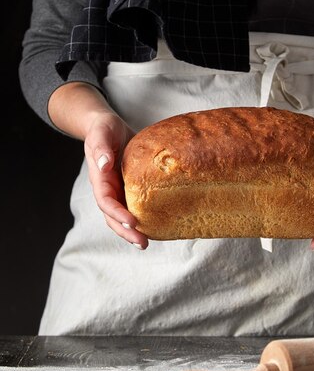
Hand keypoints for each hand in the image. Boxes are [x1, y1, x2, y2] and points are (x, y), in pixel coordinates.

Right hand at [84, 112, 148, 248]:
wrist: (108, 127)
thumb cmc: (104, 128)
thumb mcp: (102, 133)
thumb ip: (101, 147)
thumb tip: (104, 164)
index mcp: (99, 178)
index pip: (106, 201)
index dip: (117, 214)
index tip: (132, 222)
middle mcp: (108, 188)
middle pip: (113, 217)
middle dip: (125, 232)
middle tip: (142, 243)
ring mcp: (118, 190)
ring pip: (123, 216)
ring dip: (133, 231)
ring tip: (146, 243)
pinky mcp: (130, 188)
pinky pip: (135, 206)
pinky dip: (143, 218)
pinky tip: (157, 226)